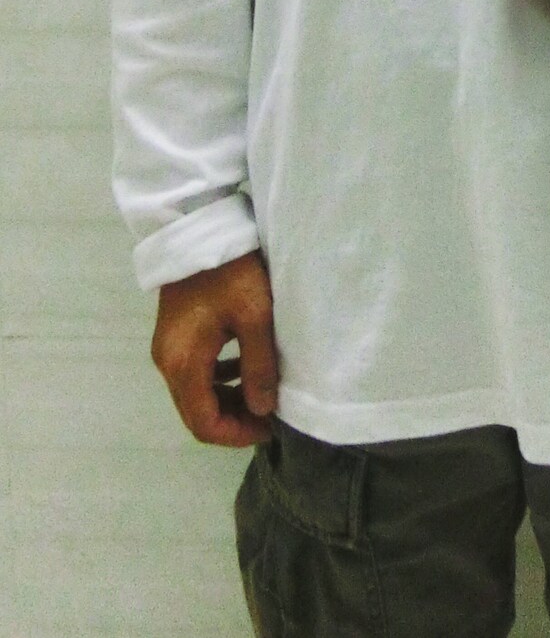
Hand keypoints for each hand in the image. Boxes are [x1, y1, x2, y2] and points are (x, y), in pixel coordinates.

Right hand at [151, 250, 277, 447]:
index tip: (270, 429)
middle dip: (233, 421)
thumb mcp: (255, 317)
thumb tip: (262, 410)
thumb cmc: (232, 272)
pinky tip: (245, 368)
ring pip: (196, 393)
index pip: (204, 423)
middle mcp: (167, 362)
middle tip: (270, 416)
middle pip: (196, 413)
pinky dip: (219, 380)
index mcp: (183, 363)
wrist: (200, 228)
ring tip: (263, 395)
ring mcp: (168, 348)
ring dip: (227, 401)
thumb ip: (259, 367)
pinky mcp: (175, 334)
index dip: (237, 434)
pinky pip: (195, 371)